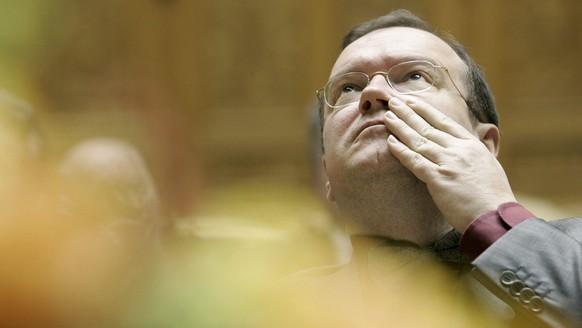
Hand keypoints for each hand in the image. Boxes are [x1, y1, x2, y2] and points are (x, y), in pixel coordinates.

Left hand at [384, 97, 515, 231]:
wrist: (495, 216)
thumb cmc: (493, 197)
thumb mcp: (488, 166)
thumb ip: (473, 154)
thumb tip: (465, 147)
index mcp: (472, 145)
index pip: (445, 122)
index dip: (426, 110)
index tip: (412, 101)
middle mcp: (459, 150)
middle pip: (428, 127)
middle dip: (409, 113)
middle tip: (393, 101)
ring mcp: (448, 163)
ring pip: (419, 140)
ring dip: (401, 127)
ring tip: (387, 116)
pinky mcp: (438, 179)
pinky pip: (415, 161)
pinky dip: (401, 150)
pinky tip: (390, 141)